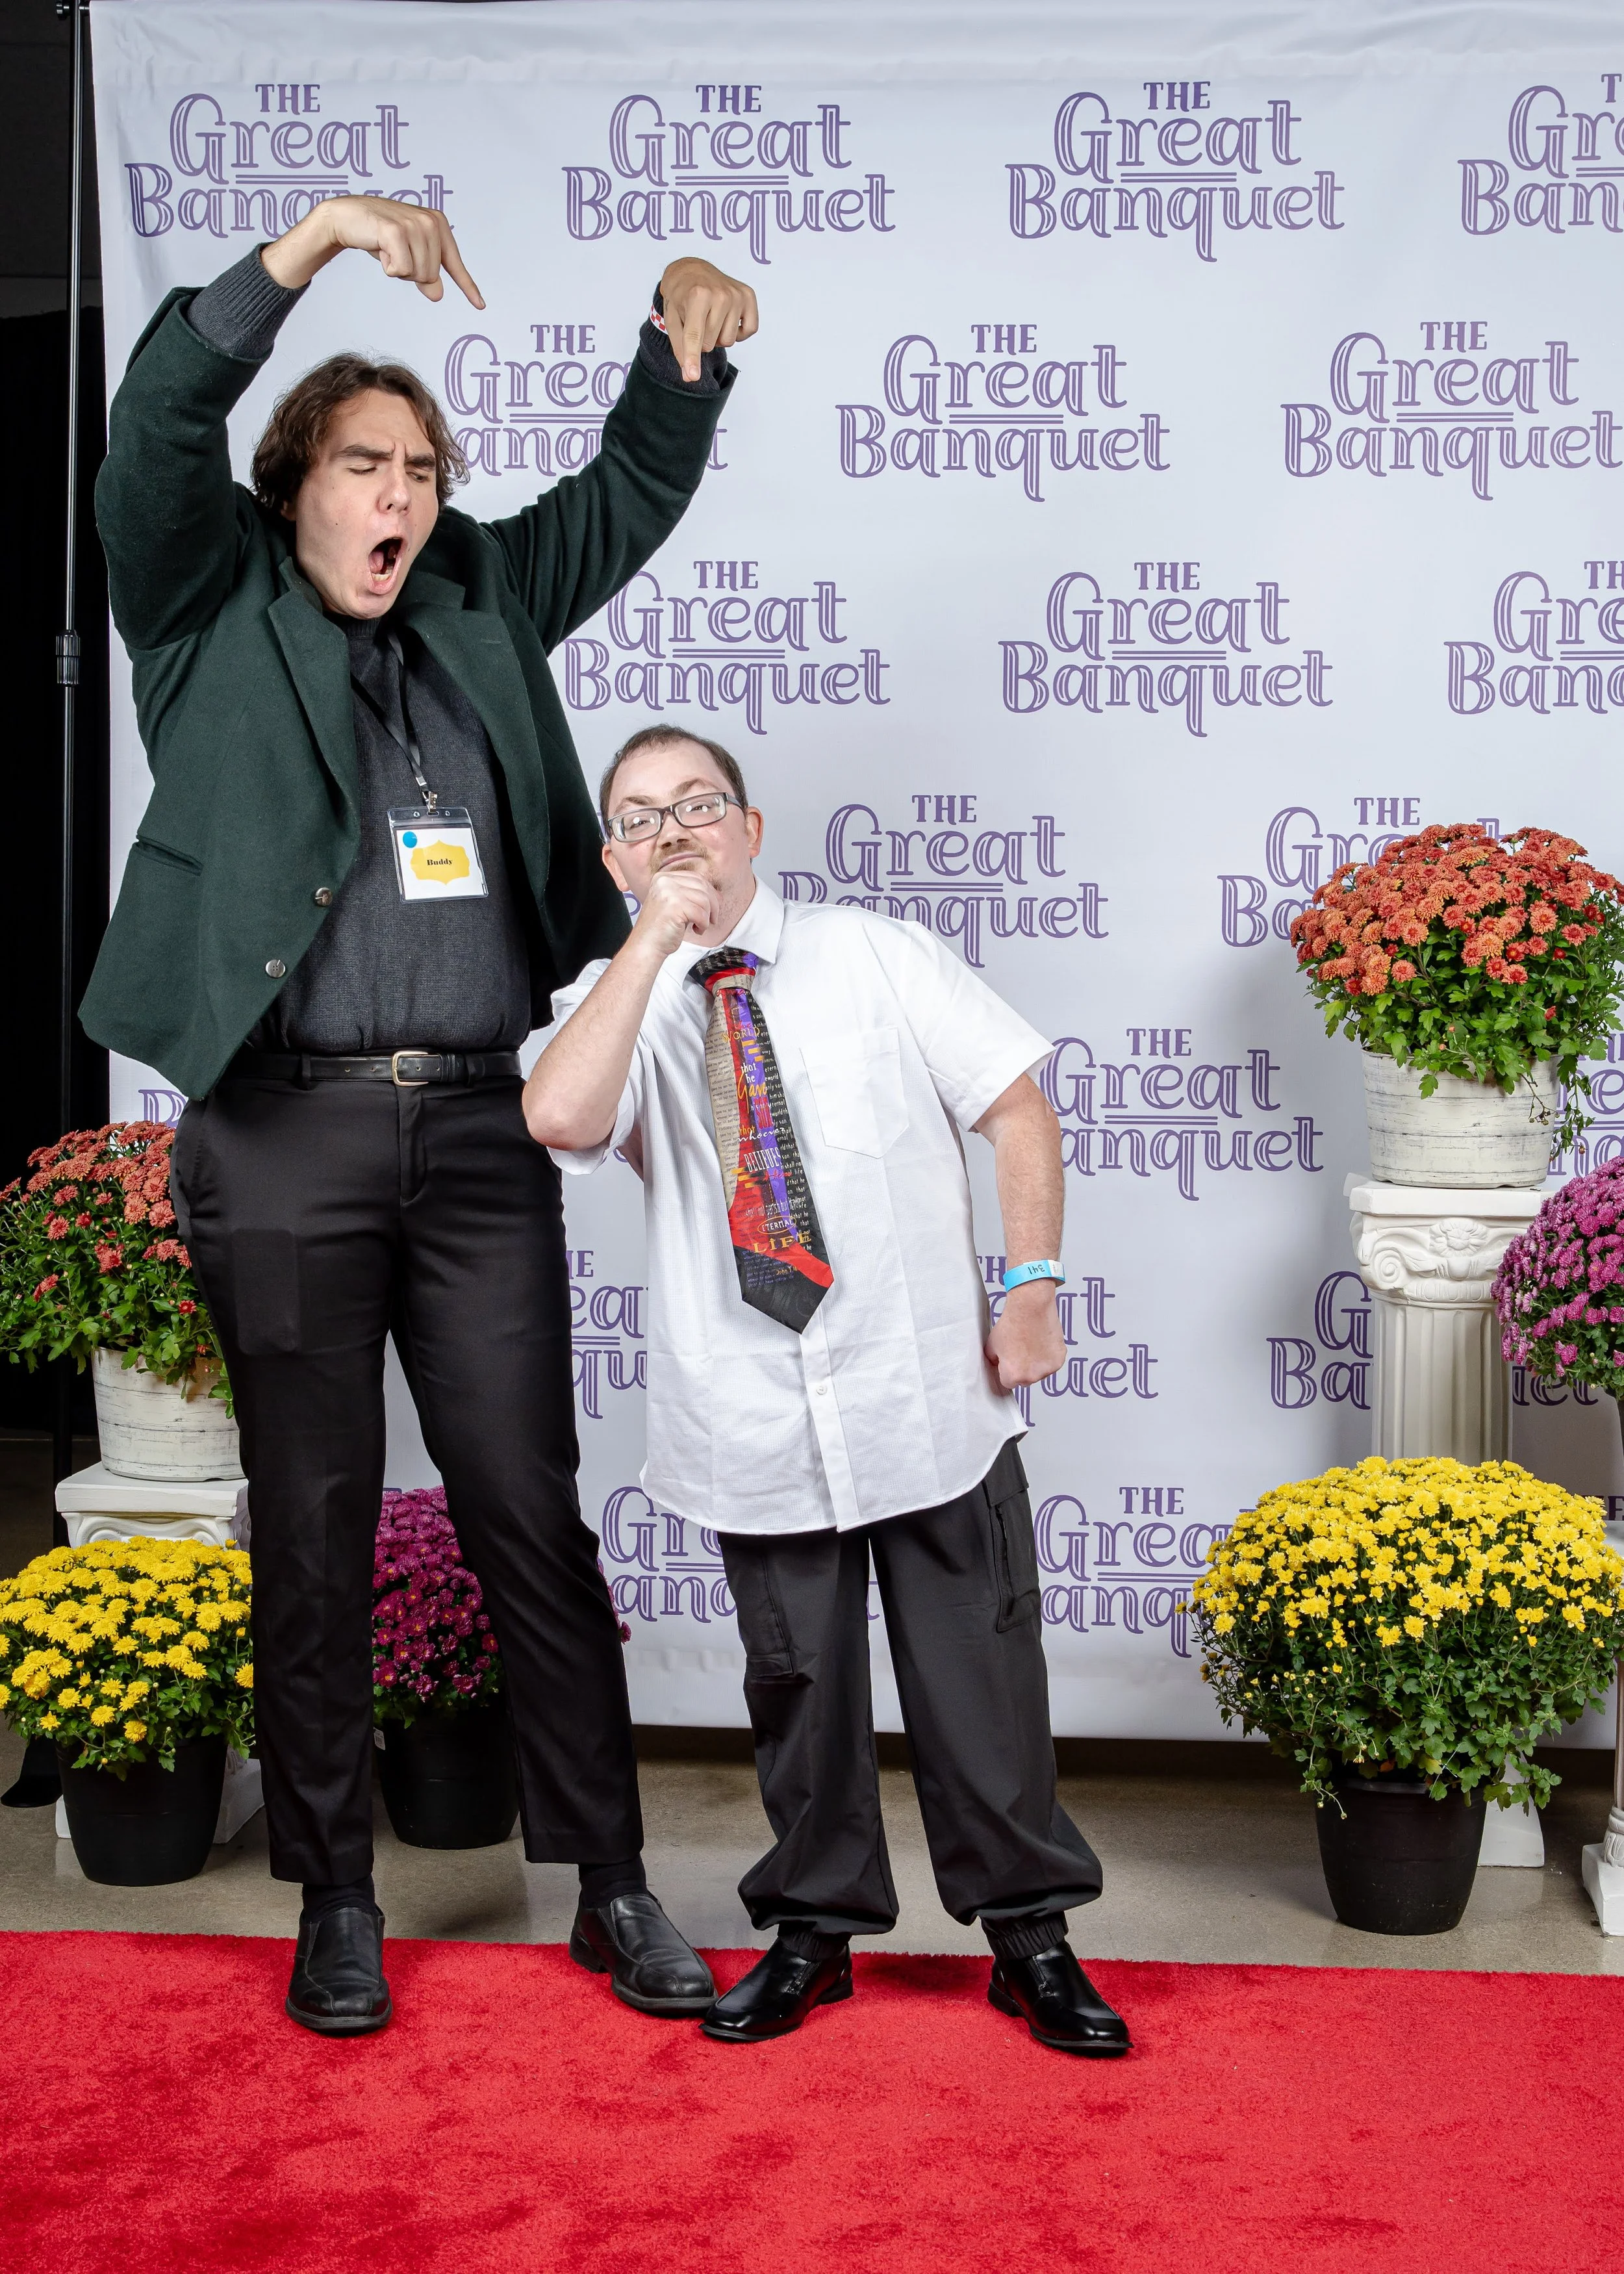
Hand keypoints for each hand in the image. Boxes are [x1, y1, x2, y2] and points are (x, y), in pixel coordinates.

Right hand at [260, 195, 484, 306]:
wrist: (347, 217)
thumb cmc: (379, 235)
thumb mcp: (407, 256)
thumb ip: (425, 274)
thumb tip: (437, 294)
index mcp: (438, 225)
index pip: (455, 264)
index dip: (467, 287)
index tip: (480, 305)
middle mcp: (430, 222)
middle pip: (431, 275)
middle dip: (411, 273)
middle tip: (394, 253)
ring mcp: (414, 224)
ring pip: (417, 274)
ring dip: (398, 269)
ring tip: (386, 248)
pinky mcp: (396, 230)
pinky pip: (401, 270)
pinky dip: (388, 266)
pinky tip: (379, 247)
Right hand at [633, 867, 717, 957]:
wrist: (646, 945)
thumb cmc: (662, 928)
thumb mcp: (675, 904)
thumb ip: (691, 894)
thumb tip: (718, 894)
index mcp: (663, 878)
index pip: (696, 877)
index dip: (710, 892)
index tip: (713, 907)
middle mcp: (665, 882)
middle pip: (703, 886)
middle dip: (713, 905)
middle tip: (711, 919)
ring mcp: (668, 892)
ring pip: (704, 900)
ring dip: (707, 916)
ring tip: (700, 926)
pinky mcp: (674, 906)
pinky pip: (701, 913)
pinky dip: (703, 924)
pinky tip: (696, 930)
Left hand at [659, 257, 758, 382]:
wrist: (692, 271)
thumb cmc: (681, 296)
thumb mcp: (673, 319)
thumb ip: (680, 348)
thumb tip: (690, 375)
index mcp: (697, 296)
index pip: (695, 336)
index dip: (692, 358)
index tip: (692, 376)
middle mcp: (720, 294)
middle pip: (711, 344)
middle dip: (702, 340)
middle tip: (697, 321)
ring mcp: (736, 295)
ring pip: (728, 341)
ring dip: (719, 336)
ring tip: (711, 318)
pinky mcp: (748, 296)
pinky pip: (749, 330)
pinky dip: (738, 332)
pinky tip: (727, 319)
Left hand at [984, 1282, 1064, 1393]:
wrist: (1031, 1307)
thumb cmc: (1013, 1323)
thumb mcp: (992, 1344)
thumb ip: (994, 1360)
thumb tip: (996, 1364)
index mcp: (1013, 1375)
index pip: (1008, 1383)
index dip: (1007, 1370)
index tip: (1009, 1362)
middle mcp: (1032, 1376)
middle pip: (1025, 1380)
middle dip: (1022, 1369)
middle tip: (1021, 1350)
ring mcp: (1047, 1368)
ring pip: (1040, 1372)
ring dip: (1036, 1364)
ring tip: (1031, 1344)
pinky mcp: (1059, 1359)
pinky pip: (1051, 1363)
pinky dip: (1048, 1356)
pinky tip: (1041, 1342)